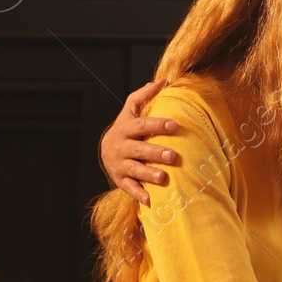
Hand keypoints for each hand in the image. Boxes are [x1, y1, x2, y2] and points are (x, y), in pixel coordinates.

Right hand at [100, 78, 178, 205]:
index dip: (158, 125)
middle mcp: (121, 146)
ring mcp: (120, 164)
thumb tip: (165, 81)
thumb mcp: (132, 110)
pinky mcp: (120, 179)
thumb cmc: (127, 128)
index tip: (174, 125)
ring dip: (148, 174)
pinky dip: (138, 194)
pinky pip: (129, 188)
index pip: (143, 125)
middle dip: (155, 153)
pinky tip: (150, 200)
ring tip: (163, 178)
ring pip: (134, 169)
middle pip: (139, 149)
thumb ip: (145, 95)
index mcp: (126, 127)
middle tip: (172, 156)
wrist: (107, 150)